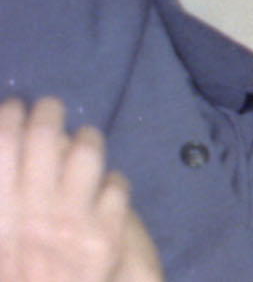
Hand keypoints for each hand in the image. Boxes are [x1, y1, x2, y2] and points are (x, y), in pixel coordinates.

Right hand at [0, 99, 161, 281]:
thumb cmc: (16, 276)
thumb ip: (3, 207)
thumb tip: (7, 159)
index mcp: (1, 216)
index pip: (1, 143)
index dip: (7, 117)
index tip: (12, 111)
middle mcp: (33, 212)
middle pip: (45, 133)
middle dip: (47, 113)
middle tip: (47, 111)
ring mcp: (73, 223)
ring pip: (88, 150)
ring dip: (85, 140)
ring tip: (82, 143)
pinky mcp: (107, 239)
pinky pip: (118, 186)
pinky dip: (113, 184)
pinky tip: (106, 191)